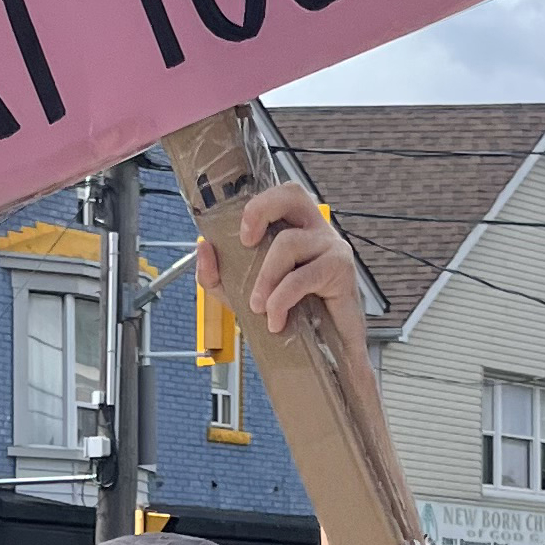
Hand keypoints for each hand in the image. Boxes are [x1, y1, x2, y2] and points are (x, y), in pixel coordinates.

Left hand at [194, 180, 365, 353]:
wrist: (328, 351)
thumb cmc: (290, 312)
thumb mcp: (244, 294)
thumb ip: (218, 275)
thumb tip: (203, 247)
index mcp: (297, 225)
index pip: (282, 194)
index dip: (259, 204)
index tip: (242, 236)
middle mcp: (317, 228)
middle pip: (291, 194)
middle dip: (260, 211)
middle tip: (245, 244)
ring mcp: (332, 247)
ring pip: (288, 243)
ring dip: (266, 277)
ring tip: (259, 307)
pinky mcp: (341, 272)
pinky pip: (302, 277)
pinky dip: (282, 299)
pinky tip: (277, 319)